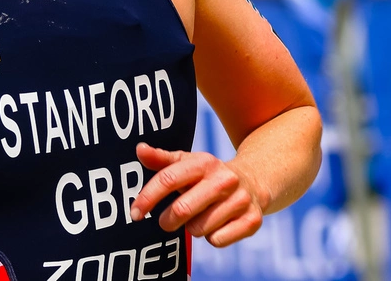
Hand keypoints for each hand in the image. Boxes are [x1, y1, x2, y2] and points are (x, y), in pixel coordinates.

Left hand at [130, 143, 264, 246]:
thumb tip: (140, 150)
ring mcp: (240, 200)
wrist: (255, 181)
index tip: (135, 212)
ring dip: (193, 228)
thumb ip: (162, 159)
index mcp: (205, 162)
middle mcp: (225, 179)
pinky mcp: (252, 220)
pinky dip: (212, 237)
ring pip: (199, 229)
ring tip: (202, 216)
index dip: (148, 197)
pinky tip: (218, 224)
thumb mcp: (188, 163)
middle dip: (168, 221)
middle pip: (182, 209)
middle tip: (168, 221)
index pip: (169, 179)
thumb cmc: (210, 175)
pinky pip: (217, 240)